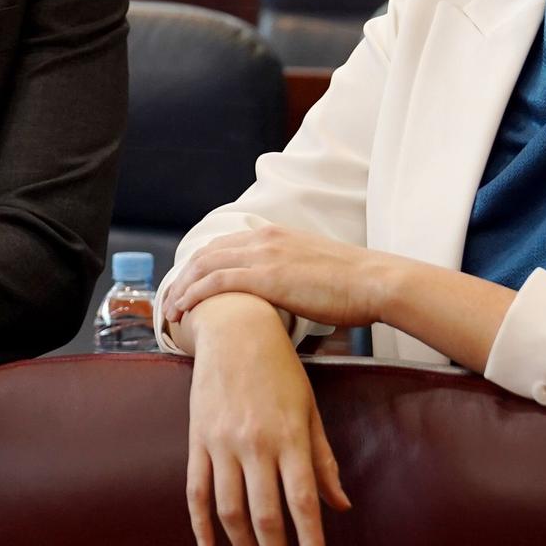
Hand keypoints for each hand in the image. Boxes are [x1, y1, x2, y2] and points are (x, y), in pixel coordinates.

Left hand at [164, 223, 397, 330]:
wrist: (376, 281)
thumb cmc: (354, 285)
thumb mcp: (314, 269)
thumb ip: (291, 274)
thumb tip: (284, 295)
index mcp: (275, 234)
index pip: (222, 246)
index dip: (198, 266)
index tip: (185, 286)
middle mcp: (264, 238)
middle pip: (207, 254)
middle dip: (183, 277)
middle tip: (169, 301)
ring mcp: (265, 255)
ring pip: (205, 266)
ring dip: (182, 288)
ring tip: (169, 311)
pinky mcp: (267, 276)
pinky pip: (218, 282)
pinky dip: (195, 295)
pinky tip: (184, 311)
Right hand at [185, 294, 350, 545]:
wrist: (235, 329)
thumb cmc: (280, 370)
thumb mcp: (309, 410)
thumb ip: (323, 461)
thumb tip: (341, 506)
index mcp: (289, 436)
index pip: (302, 501)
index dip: (309, 541)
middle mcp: (254, 443)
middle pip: (264, 515)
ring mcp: (222, 443)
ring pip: (229, 510)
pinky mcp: (198, 439)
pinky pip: (196, 491)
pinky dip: (201, 524)